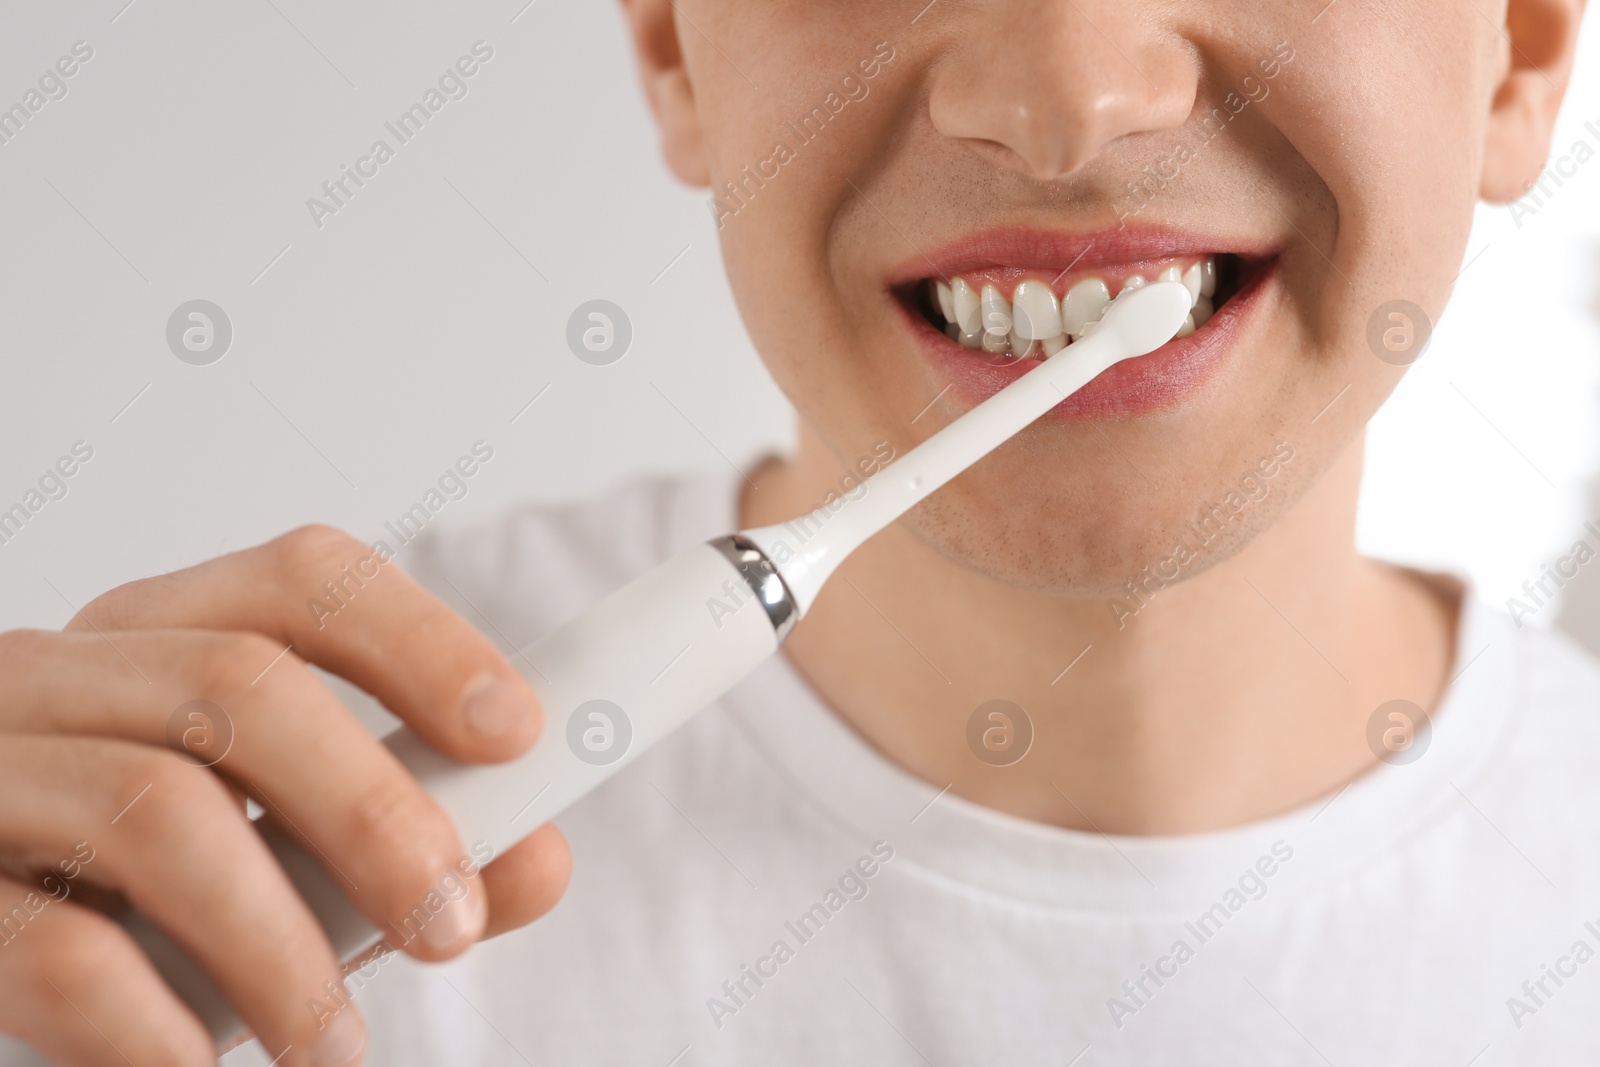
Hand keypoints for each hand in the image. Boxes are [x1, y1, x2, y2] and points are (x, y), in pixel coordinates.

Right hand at [0, 526, 570, 1065]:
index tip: (517, 734)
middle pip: (245, 687)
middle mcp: (60, 676)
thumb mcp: (276, 844)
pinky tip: (204, 1063)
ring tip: (333, 1041)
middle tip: (450, 926)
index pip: (302, 581)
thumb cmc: (135, 885)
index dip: (422, 644)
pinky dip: (158, 1022)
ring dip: (281, 945)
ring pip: (160, 812)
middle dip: (376, 814)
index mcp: (159, 636)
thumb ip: (409, 845)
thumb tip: (537, 861)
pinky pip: (61, 951)